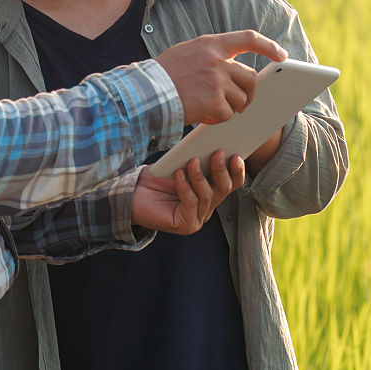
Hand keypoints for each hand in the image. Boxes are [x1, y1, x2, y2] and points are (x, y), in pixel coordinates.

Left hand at [131, 151, 245, 234]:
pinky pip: (190, 204)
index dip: (238, 170)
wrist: (133, 193)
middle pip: (224, 189)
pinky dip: (185, 188)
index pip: (233, 183)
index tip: (236, 154)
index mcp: (211, 191)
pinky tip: (178, 174)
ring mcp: (198, 218)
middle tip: (217, 153)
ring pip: (208, 196)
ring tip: (192, 161)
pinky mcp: (185, 225)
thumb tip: (212, 144)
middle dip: (221, 170)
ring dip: (200, 177)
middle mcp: (208, 207)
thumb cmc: (158, 177)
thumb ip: (198, 159)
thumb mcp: (181, 164)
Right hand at [155, 30, 286, 125]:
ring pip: (241, 99)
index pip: (249, 38)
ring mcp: (217, 82)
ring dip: (232, 108)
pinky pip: (227, 114)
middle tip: (242, 102)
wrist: (145, 93)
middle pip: (250, 78)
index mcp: (211, 44)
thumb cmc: (163, 75)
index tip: (281, 56)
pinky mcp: (214, 102)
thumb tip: (234, 66)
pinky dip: (217, 119)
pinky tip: (203, 116)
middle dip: (248, 93)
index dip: (268, 46)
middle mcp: (217, 61)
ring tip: (213, 109)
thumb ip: (211, 55)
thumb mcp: (187, 52)